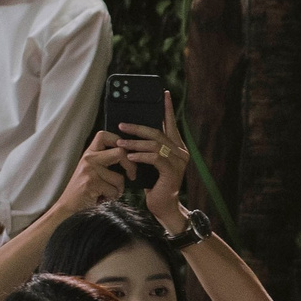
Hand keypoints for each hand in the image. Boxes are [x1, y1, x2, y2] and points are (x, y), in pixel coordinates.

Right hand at [53, 133, 130, 218]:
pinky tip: (103, 198)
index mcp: (90, 153)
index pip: (104, 135)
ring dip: (119, 189)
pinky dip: (113, 197)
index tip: (127, 152)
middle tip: (131, 175)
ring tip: (108, 192)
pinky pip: (114, 190)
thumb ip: (107, 161)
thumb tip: (132, 156)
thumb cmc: (86, 189)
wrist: (68, 205)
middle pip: (120, 152)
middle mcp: (89, 158)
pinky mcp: (91, 183)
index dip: (120, 140)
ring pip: (120, 177)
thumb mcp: (93, 170)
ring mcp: (89, 170)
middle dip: (131, 166)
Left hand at [120, 91, 190, 226]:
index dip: (167, 108)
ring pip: (155, 145)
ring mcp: (178, 162)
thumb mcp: (149, 162)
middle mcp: (180, 152)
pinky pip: (154, 158)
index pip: (171, 124)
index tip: (163, 93)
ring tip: (120, 144)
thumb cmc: (153, 184)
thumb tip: (131, 133)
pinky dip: (140, 156)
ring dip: (135, 143)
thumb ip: (148, 148)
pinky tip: (130, 157)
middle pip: (158, 132)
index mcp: (176, 147)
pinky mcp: (172, 172)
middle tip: (122, 125)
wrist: (163, 206)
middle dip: (138, 128)